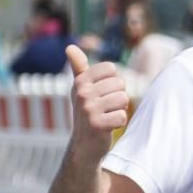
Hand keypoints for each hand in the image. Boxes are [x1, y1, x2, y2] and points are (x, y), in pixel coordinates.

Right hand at [66, 45, 128, 162]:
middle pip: (120, 84)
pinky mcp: (96, 125)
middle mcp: (82, 93)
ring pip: (123, 99)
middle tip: (105, 109)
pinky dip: (118, 123)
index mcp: (80, 81)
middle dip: (118, 98)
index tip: (103, 94)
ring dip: (119, 110)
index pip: (112, 69)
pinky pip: (122, 117)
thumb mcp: (81, 89)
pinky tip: (107, 127)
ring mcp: (88, 109)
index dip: (113, 82)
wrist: (83, 145)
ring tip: (106, 117)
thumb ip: (79, 68)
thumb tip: (70, 47)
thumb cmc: (87, 113)